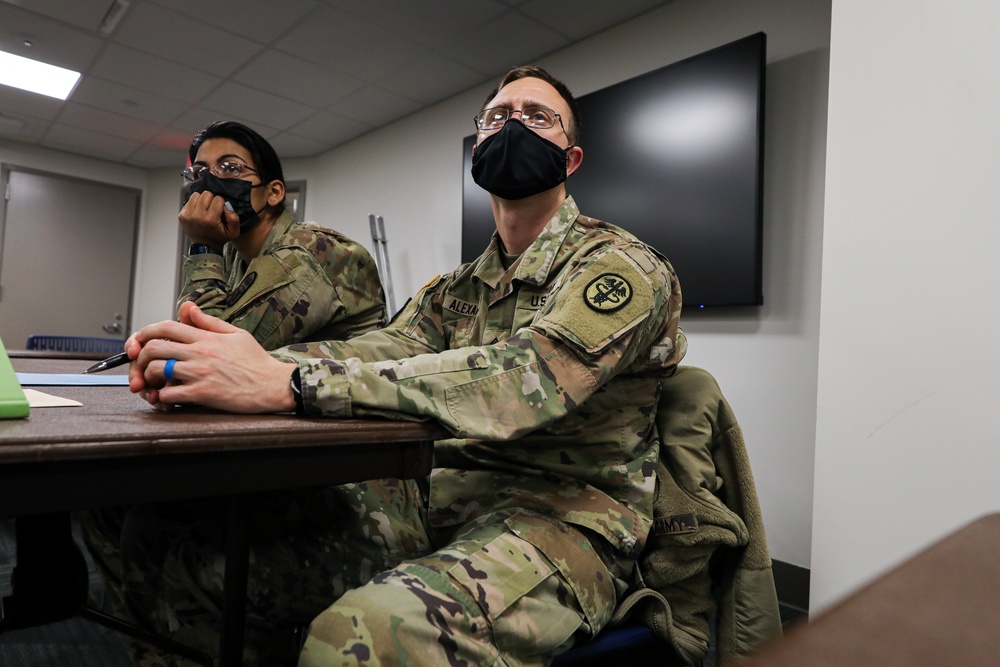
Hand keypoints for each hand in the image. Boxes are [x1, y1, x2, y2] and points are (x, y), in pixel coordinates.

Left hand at [128, 302, 296, 412]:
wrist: (274, 385)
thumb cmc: (257, 362)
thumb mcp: (236, 334)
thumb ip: (209, 322)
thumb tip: (189, 308)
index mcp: (206, 338)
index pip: (166, 327)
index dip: (144, 332)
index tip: (139, 341)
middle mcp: (200, 353)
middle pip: (154, 347)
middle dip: (141, 357)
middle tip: (142, 366)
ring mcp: (200, 373)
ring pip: (158, 370)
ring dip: (149, 378)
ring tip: (153, 383)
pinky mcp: (203, 393)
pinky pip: (170, 394)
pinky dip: (162, 397)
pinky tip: (167, 398)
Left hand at [179, 191, 239, 246]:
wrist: (204, 247)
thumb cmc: (219, 238)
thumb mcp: (233, 232)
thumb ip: (234, 218)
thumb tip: (226, 205)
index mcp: (210, 220)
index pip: (218, 199)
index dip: (221, 204)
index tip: (220, 211)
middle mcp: (197, 216)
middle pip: (206, 194)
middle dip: (211, 200)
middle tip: (212, 209)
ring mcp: (187, 215)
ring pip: (196, 195)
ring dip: (202, 200)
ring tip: (205, 209)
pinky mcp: (181, 215)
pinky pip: (189, 200)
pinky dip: (194, 204)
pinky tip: (198, 212)